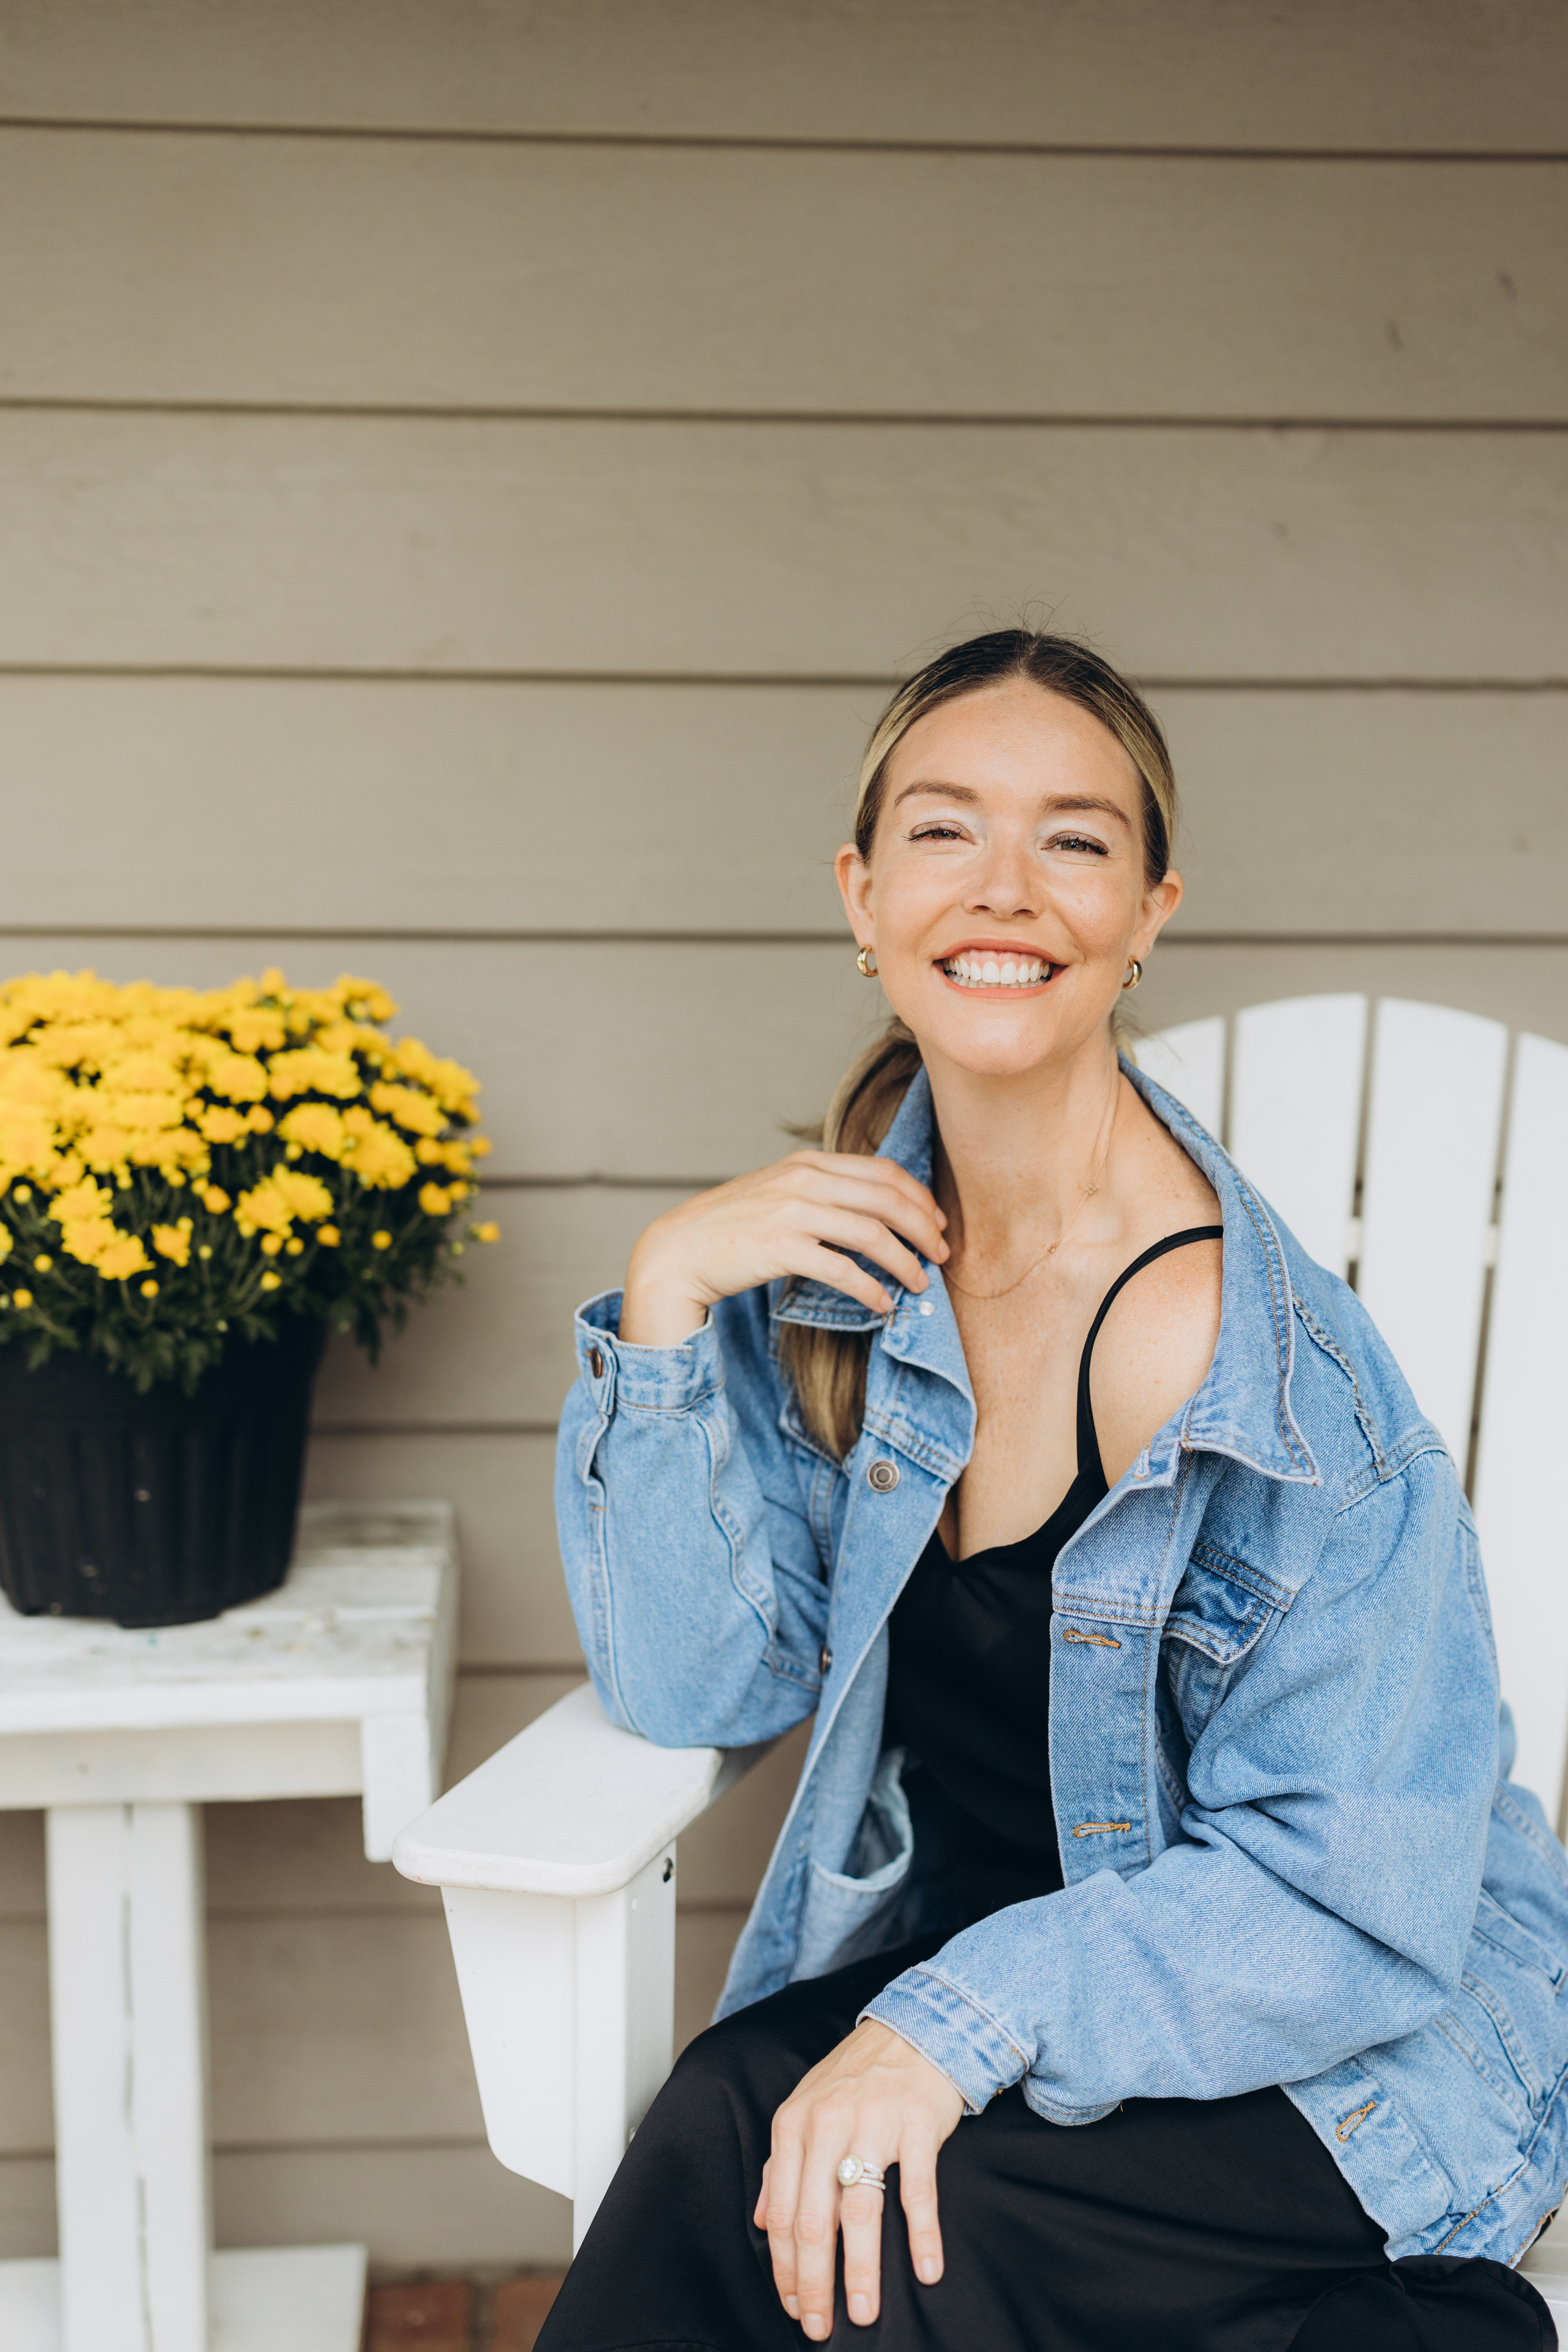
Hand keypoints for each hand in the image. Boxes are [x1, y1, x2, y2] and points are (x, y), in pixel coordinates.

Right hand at [619, 1150, 947, 1347]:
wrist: (675, 1251)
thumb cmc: (730, 1229)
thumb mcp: (777, 1194)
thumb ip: (819, 1194)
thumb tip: (870, 1213)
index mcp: (807, 1163)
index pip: (883, 1171)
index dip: (919, 1197)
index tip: (938, 1222)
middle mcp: (803, 1180)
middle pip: (887, 1199)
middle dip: (925, 1229)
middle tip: (942, 1256)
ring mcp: (791, 1211)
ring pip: (872, 1233)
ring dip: (905, 1262)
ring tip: (919, 1285)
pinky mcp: (780, 1248)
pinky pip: (843, 1270)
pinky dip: (871, 1290)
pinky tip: (882, 1305)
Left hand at [753, 2019, 964, 2336]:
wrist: (918, 2026)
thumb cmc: (857, 2076)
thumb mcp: (806, 2109)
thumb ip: (781, 2164)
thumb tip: (759, 2219)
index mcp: (793, 2125)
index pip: (780, 2212)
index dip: (783, 2267)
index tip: (793, 2306)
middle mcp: (827, 2124)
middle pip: (813, 2220)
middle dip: (814, 2283)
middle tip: (820, 2326)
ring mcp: (873, 2123)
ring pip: (860, 2212)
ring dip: (860, 2271)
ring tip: (863, 2314)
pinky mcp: (917, 2124)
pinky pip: (918, 2190)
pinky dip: (922, 2235)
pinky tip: (926, 2271)